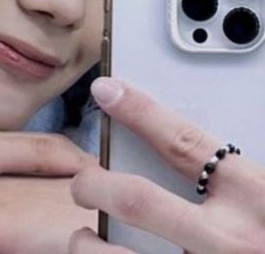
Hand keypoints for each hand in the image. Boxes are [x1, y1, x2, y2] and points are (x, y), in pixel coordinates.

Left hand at [70, 78, 264, 253]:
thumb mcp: (261, 192)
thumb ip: (220, 172)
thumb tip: (160, 136)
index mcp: (254, 197)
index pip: (183, 143)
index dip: (138, 112)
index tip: (106, 91)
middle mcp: (231, 241)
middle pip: (138, 201)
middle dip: (95, 185)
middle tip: (83, 184)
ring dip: (88, 246)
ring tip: (84, 238)